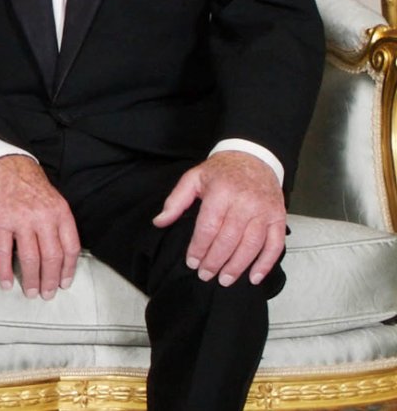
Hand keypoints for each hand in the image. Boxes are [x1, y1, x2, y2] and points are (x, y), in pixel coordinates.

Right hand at [0, 155, 79, 299]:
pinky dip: (4, 270)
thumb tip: (61, 256)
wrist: (5, 164)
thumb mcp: (53, 200)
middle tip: (47, 294)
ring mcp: (21, 219)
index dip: (69, 270)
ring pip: (30, 258)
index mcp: (60, 212)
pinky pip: (3, 251)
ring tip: (30, 292)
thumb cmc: (29, 184)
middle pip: (52, 258)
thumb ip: (58, 224)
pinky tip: (6, 282)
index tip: (65, 283)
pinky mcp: (1, 220)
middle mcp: (43, 216)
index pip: (70, 248)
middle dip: (50, 280)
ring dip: (31, 280)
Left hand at [153, 151, 285, 286]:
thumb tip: (159, 222)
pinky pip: (275, 245)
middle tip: (205, 275)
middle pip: (229, 239)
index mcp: (222, 192)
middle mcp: (245, 202)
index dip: (199, 247)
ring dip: (238, 266)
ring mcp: (264, 211)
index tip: (192, 262)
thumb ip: (176, 201)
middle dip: (215, 261)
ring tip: (225, 280)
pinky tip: (254, 277)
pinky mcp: (278, 217)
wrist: (254, 157)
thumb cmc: (221, 171)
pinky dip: (265, 264)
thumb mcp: (193, 178)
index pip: (209, 227)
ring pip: (251, 245)